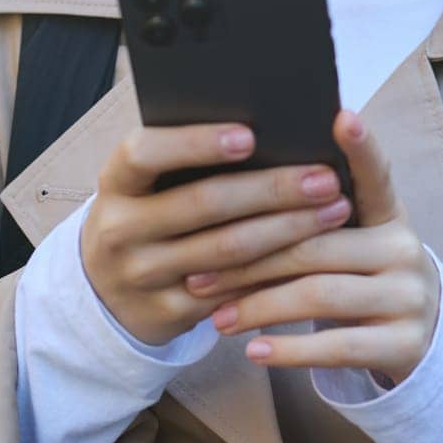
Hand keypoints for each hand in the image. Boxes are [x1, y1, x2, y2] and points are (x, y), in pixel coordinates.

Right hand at [80, 121, 353, 345]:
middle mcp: (120, 229)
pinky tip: (315, 256)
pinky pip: (231, 293)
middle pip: (203, 204)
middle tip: (324, 178)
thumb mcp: (149, 184)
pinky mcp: (165, 314)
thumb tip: (272, 129)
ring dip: (288, 230)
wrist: (107, 289)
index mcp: (116, 181)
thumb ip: (189, 159)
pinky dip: (276, 273)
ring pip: (227, 252)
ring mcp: (140, 276)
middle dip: (272, 189)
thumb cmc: (149, 212)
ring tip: (335, 210)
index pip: (145, 153)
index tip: (250, 135)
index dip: (195, 143)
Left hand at [184, 110, 441, 385]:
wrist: (418, 337)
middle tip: (198, 270)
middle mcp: (405, 248)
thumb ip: (312, 216)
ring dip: (259, 306)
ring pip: (321, 294)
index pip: (376, 173)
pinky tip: (254, 351)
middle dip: (251, 259)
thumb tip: (234, 188)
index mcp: (389, 213)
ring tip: (216, 317)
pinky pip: (338, 346)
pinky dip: (290, 351)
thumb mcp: (353, 239)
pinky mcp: (405, 344)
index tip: (341, 115)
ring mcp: (408, 297)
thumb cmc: (360, 275)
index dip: (361, 146)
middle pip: (318, 243)